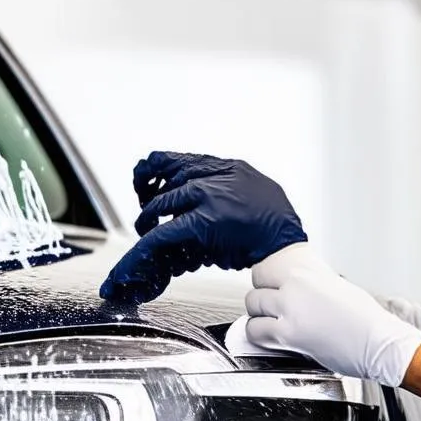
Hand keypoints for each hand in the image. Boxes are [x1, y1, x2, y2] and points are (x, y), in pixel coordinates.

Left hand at [99, 151, 306, 301]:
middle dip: (149, 200)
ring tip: (143, 234)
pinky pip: (162, 234)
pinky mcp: (201, 223)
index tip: (143, 182)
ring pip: (158, 205)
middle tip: (145, 216)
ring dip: (145, 222)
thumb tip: (206, 194)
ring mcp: (205, 197)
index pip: (175, 160)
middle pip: (164, 181)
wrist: (285, 241)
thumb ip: (228, 187)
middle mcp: (213, 177)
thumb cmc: (275, 221)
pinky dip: (142, 249)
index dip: (153, 172)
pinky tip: (134, 261)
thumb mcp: (253, 188)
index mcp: (224, 167)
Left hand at [245, 247, 420, 385]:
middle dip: (261, 301)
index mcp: (307, 273)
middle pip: (256, 288)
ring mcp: (290, 310)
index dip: (265, 283)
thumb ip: (311, 285)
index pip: (265, 270)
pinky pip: (255, 331)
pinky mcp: (289, 335)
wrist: (379, 342)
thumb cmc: (365, 320)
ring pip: (253, 307)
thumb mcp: (337, 287)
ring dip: (259, 317)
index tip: (268, 290)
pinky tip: (271, 338)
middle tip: (270, 311)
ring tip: (270, 324)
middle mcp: (295, 287)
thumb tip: (296, 288)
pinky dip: (259, 335)